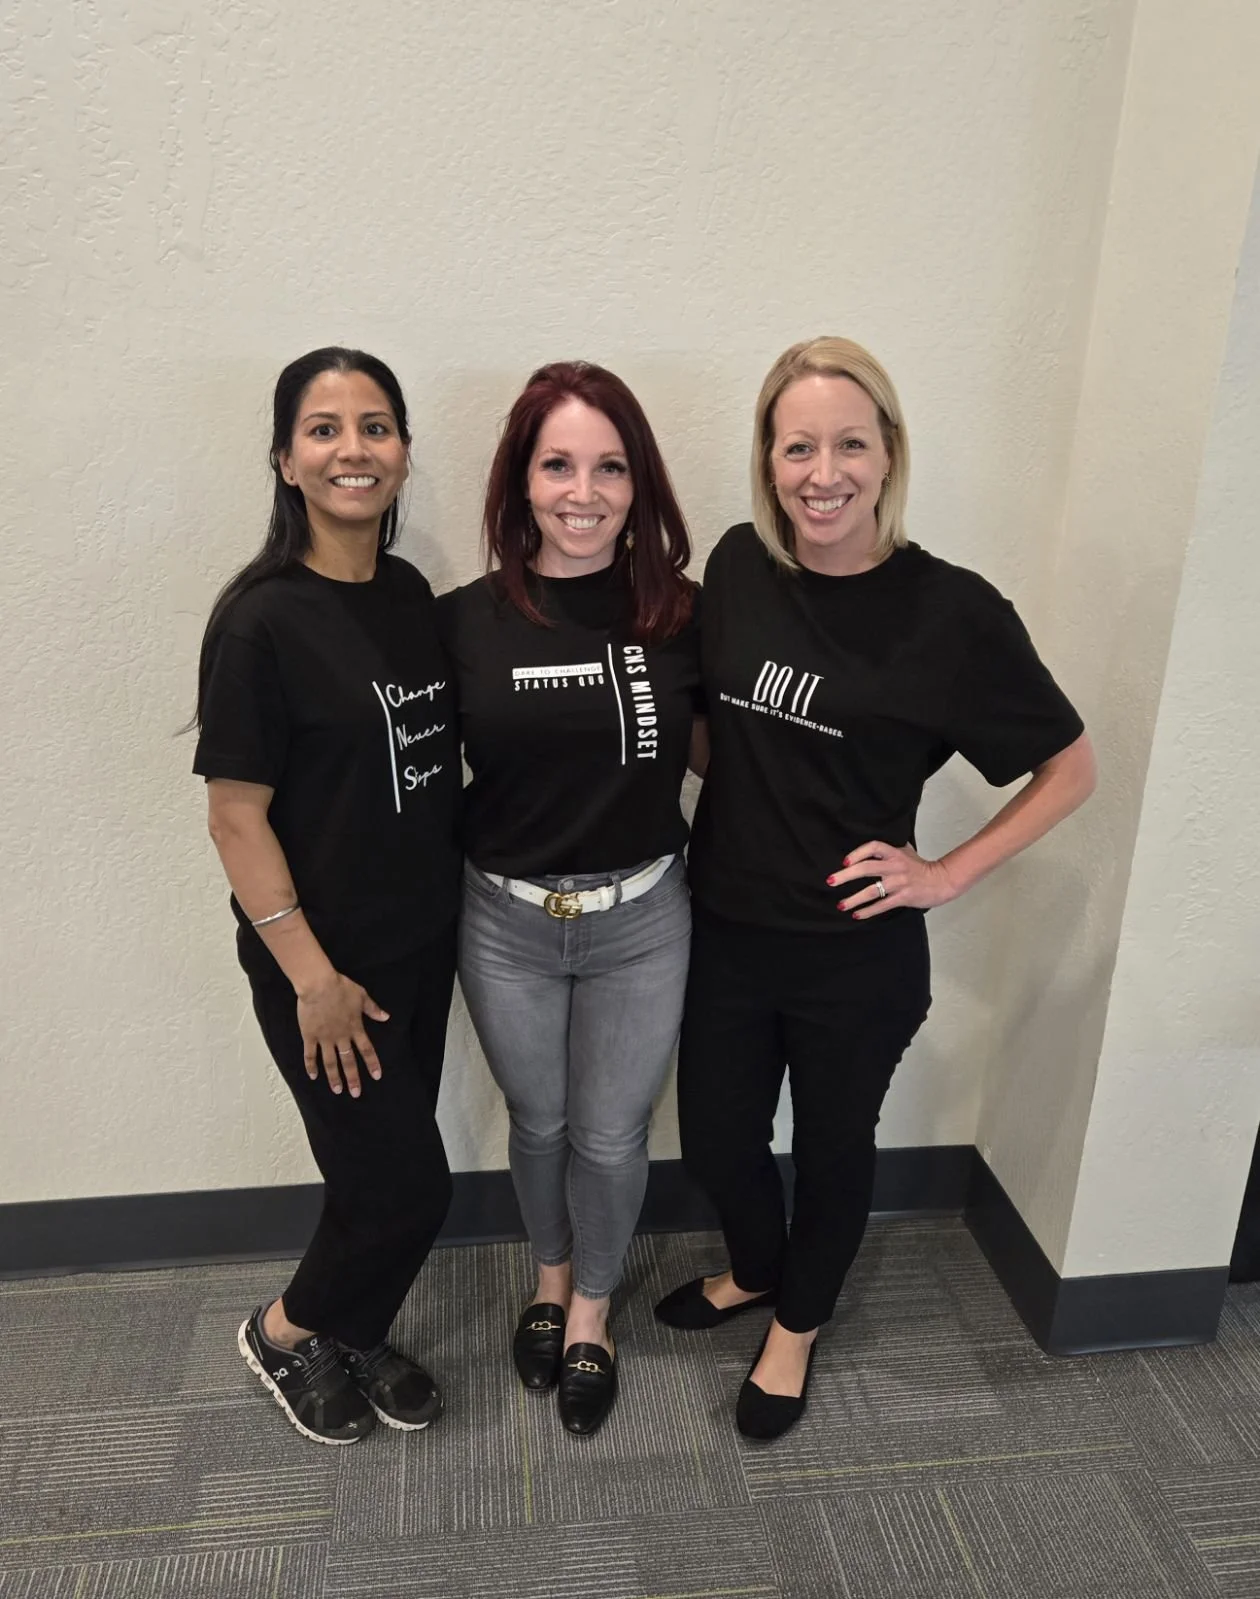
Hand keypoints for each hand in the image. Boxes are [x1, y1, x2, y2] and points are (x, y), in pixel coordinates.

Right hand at [295, 974, 388, 1097]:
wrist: (319, 985)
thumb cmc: (341, 987)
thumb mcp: (362, 996)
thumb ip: (373, 1009)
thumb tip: (386, 1017)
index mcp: (355, 1028)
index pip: (366, 1050)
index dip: (372, 1063)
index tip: (376, 1076)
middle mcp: (341, 1037)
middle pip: (348, 1061)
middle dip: (353, 1078)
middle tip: (356, 1093)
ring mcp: (325, 1038)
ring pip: (330, 1062)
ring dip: (334, 1077)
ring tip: (337, 1090)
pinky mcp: (310, 1036)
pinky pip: (310, 1054)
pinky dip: (311, 1066)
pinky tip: (313, 1076)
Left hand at [827, 841, 960, 919]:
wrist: (941, 881)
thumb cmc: (920, 866)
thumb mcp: (905, 851)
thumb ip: (887, 848)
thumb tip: (867, 847)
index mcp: (894, 853)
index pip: (873, 847)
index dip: (857, 853)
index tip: (844, 862)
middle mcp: (895, 866)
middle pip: (867, 868)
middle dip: (846, 875)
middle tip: (831, 881)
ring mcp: (899, 883)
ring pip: (872, 890)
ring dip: (854, 899)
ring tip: (841, 904)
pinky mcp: (903, 897)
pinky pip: (882, 905)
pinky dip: (868, 911)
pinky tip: (857, 915)